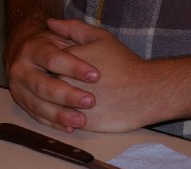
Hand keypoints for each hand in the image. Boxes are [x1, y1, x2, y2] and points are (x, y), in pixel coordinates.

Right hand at [5, 17, 100, 131]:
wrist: (23, 54)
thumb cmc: (50, 45)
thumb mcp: (61, 35)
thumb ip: (70, 29)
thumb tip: (59, 24)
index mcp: (32, 49)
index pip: (53, 59)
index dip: (74, 68)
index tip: (96, 76)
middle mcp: (21, 69)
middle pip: (43, 86)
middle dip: (67, 95)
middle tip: (90, 101)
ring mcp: (18, 89)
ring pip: (38, 105)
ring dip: (60, 115)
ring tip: (81, 119)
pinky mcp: (21, 103)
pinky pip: (37, 117)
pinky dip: (53, 124)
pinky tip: (70, 127)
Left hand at [49, 19, 178, 132]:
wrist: (144, 92)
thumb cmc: (124, 64)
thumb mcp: (101, 38)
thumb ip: (73, 29)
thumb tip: (50, 23)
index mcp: (64, 60)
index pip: (46, 62)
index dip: (55, 65)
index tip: (67, 69)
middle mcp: (63, 82)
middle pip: (45, 84)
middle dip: (55, 84)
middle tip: (76, 86)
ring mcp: (69, 104)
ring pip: (52, 105)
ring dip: (60, 103)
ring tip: (80, 100)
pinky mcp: (77, 121)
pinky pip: (63, 121)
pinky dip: (67, 118)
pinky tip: (78, 113)